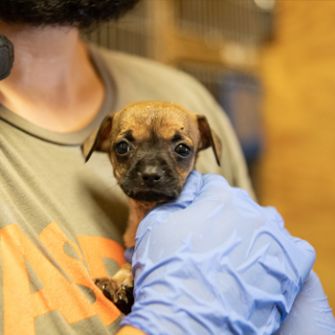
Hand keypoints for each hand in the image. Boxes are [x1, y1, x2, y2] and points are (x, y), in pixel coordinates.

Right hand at [120, 171, 331, 334]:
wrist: (186, 320)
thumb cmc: (167, 269)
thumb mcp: (156, 224)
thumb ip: (177, 200)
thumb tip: (191, 187)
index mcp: (220, 197)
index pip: (213, 185)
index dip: (201, 197)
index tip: (197, 209)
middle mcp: (252, 211)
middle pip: (239, 203)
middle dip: (225, 213)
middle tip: (212, 236)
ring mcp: (274, 237)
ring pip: (266, 223)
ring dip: (252, 230)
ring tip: (236, 251)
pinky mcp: (292, 265)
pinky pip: (294, 247)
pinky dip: (278, 252)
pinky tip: (261, 263)